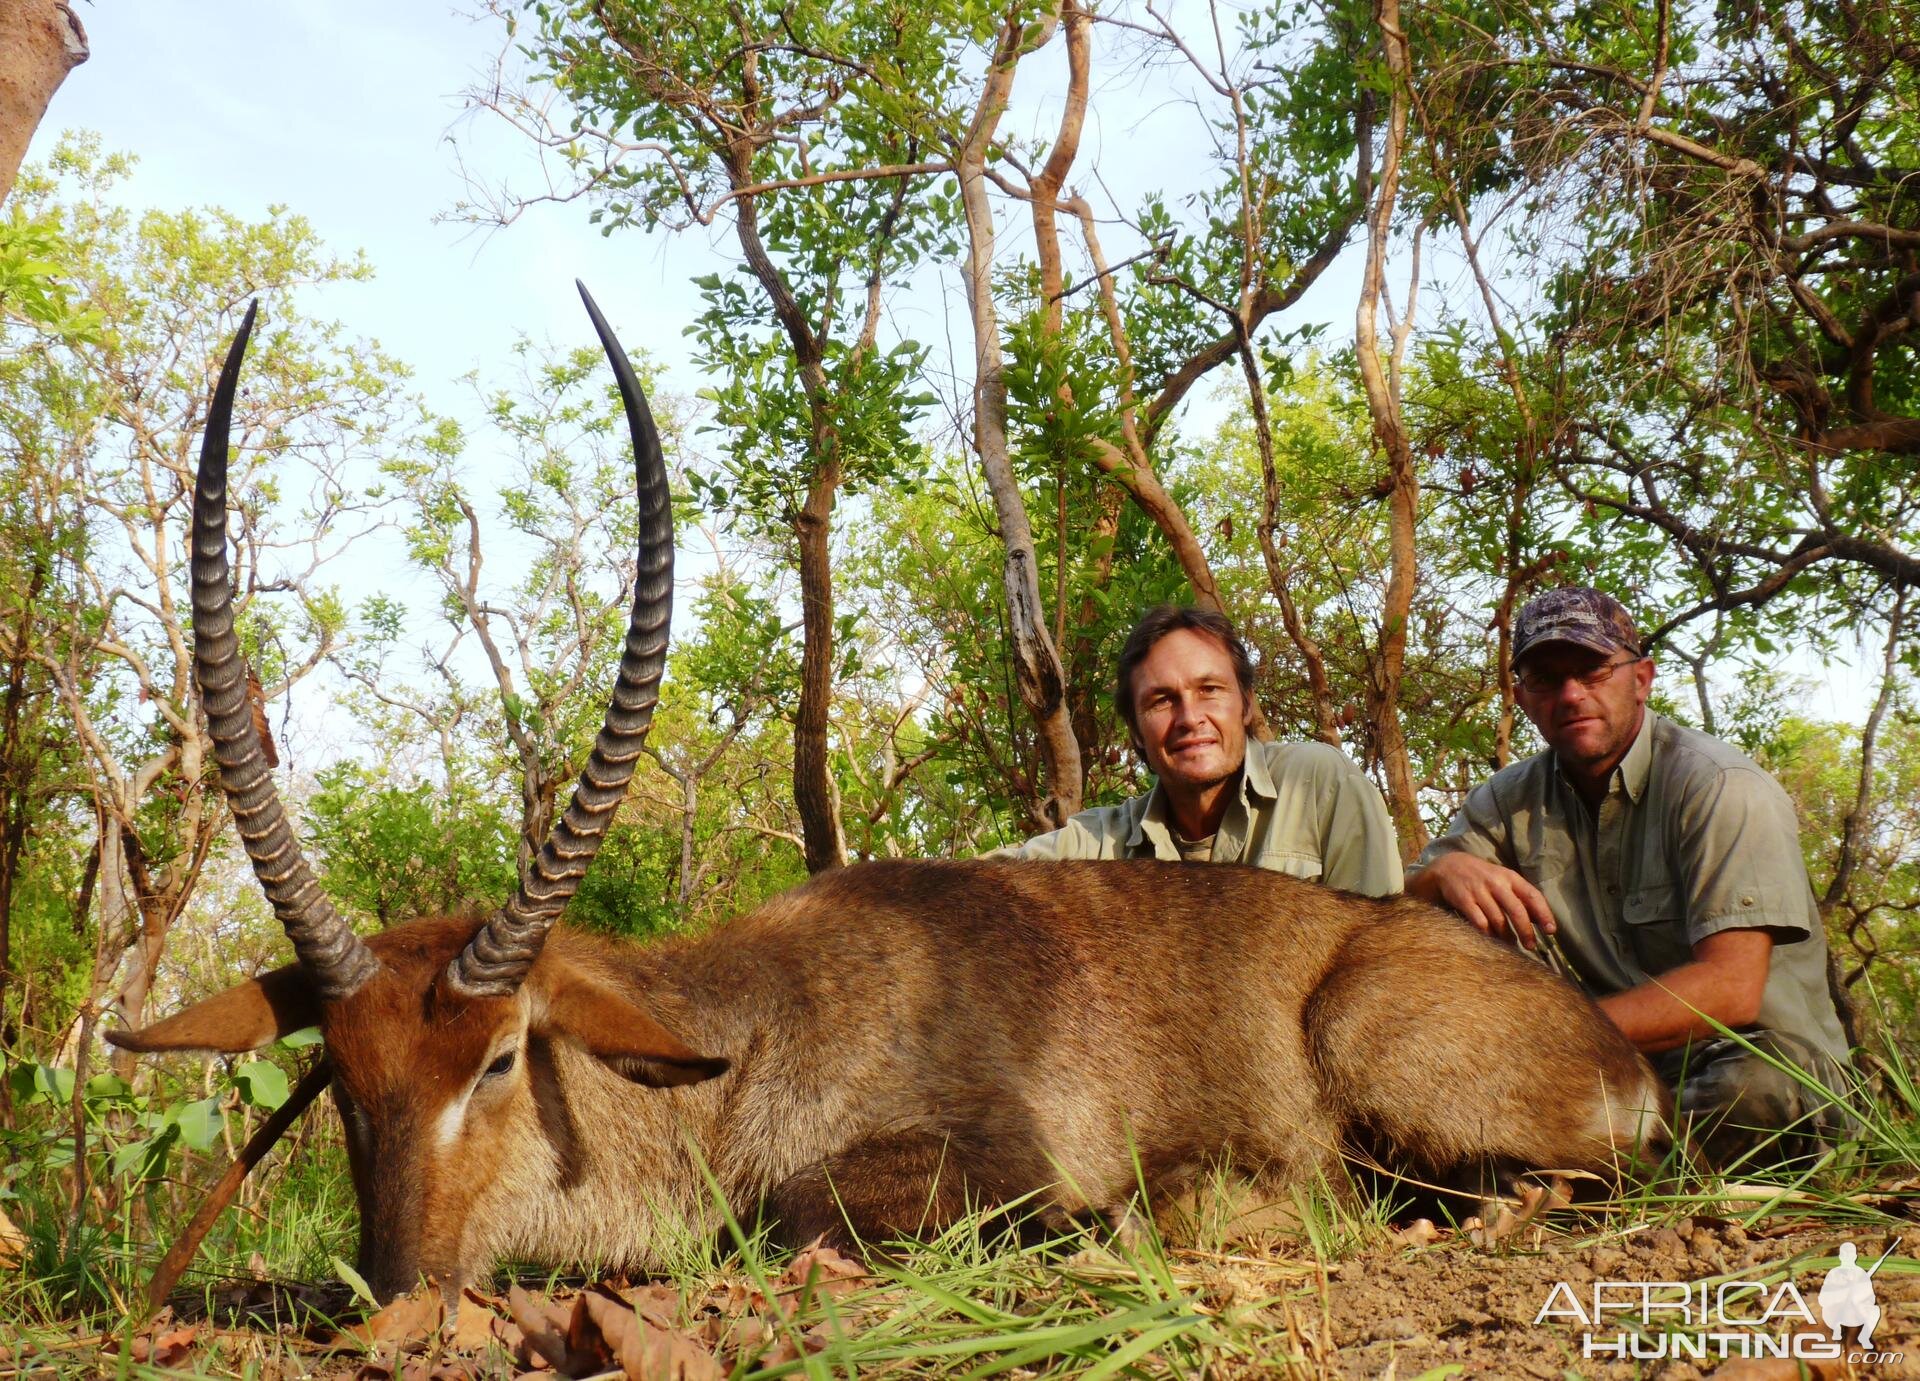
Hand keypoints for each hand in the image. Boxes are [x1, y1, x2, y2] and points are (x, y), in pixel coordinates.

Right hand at [1408, 852, 1557, 948]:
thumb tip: (1540, 920)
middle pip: (1516, 910)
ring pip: (1498, 919)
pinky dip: (1487, 934)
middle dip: (1525, 931)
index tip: (1551, 930)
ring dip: (1506, 936)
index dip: (1544, 914)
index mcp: (1510, 877)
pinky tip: (1492, 940)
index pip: (1532, 895)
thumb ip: (1521, 897)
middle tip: (1530, 946)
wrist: (1449, 866)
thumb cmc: (1484, 878)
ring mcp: (1479, 891)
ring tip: (1511, 946)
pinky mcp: (1464, 900)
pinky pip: (1479, 922)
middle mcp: (1496, 883)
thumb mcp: (1503, 880)